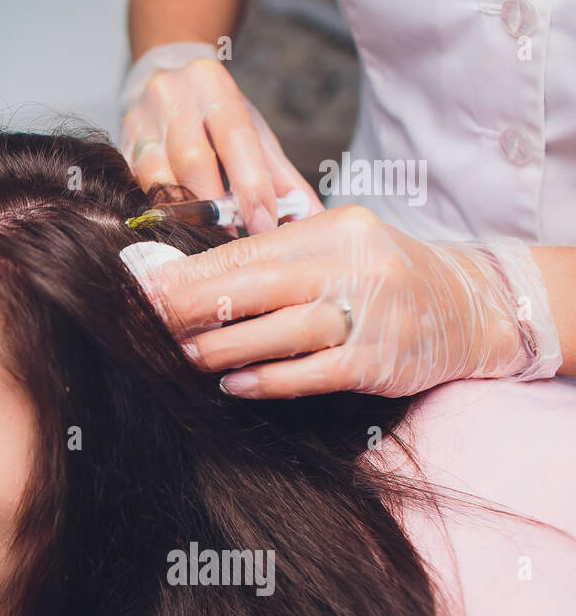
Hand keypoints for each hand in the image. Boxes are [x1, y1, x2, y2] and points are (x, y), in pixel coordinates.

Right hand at [120, 49, 326, 234]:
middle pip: (192, 160)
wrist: (162, 73)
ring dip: (184, 214)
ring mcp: (140, 122)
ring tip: (203, 238)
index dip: (251, 185)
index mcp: (214, 86)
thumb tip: (310, 218)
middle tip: (233, 240)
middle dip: (215, 206)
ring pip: (157, 177)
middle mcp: (172, 98)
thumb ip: (281, 175)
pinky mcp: (119, 146)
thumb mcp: (253, 131)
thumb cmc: (214, 112)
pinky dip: (158, 212)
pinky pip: (135, 187)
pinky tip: (174, 228)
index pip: (235, 138)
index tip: (264, 223)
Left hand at [133, 205, 557, 398]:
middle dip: (194, 306)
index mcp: (333, 230)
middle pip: (258, 286)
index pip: (248, 251)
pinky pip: (312, 372)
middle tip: (147, 322)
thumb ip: (276, 258)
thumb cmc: (383, 275)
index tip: (144, 288)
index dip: (191, 273)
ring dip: (224, 347)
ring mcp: (370, 314)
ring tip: (183, 355)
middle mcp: (353, 266)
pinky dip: (268, 380)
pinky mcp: (380, 361)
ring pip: (281, 331)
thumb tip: (192, 280)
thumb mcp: (337, 248)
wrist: (470, 305)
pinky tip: (233, 385)